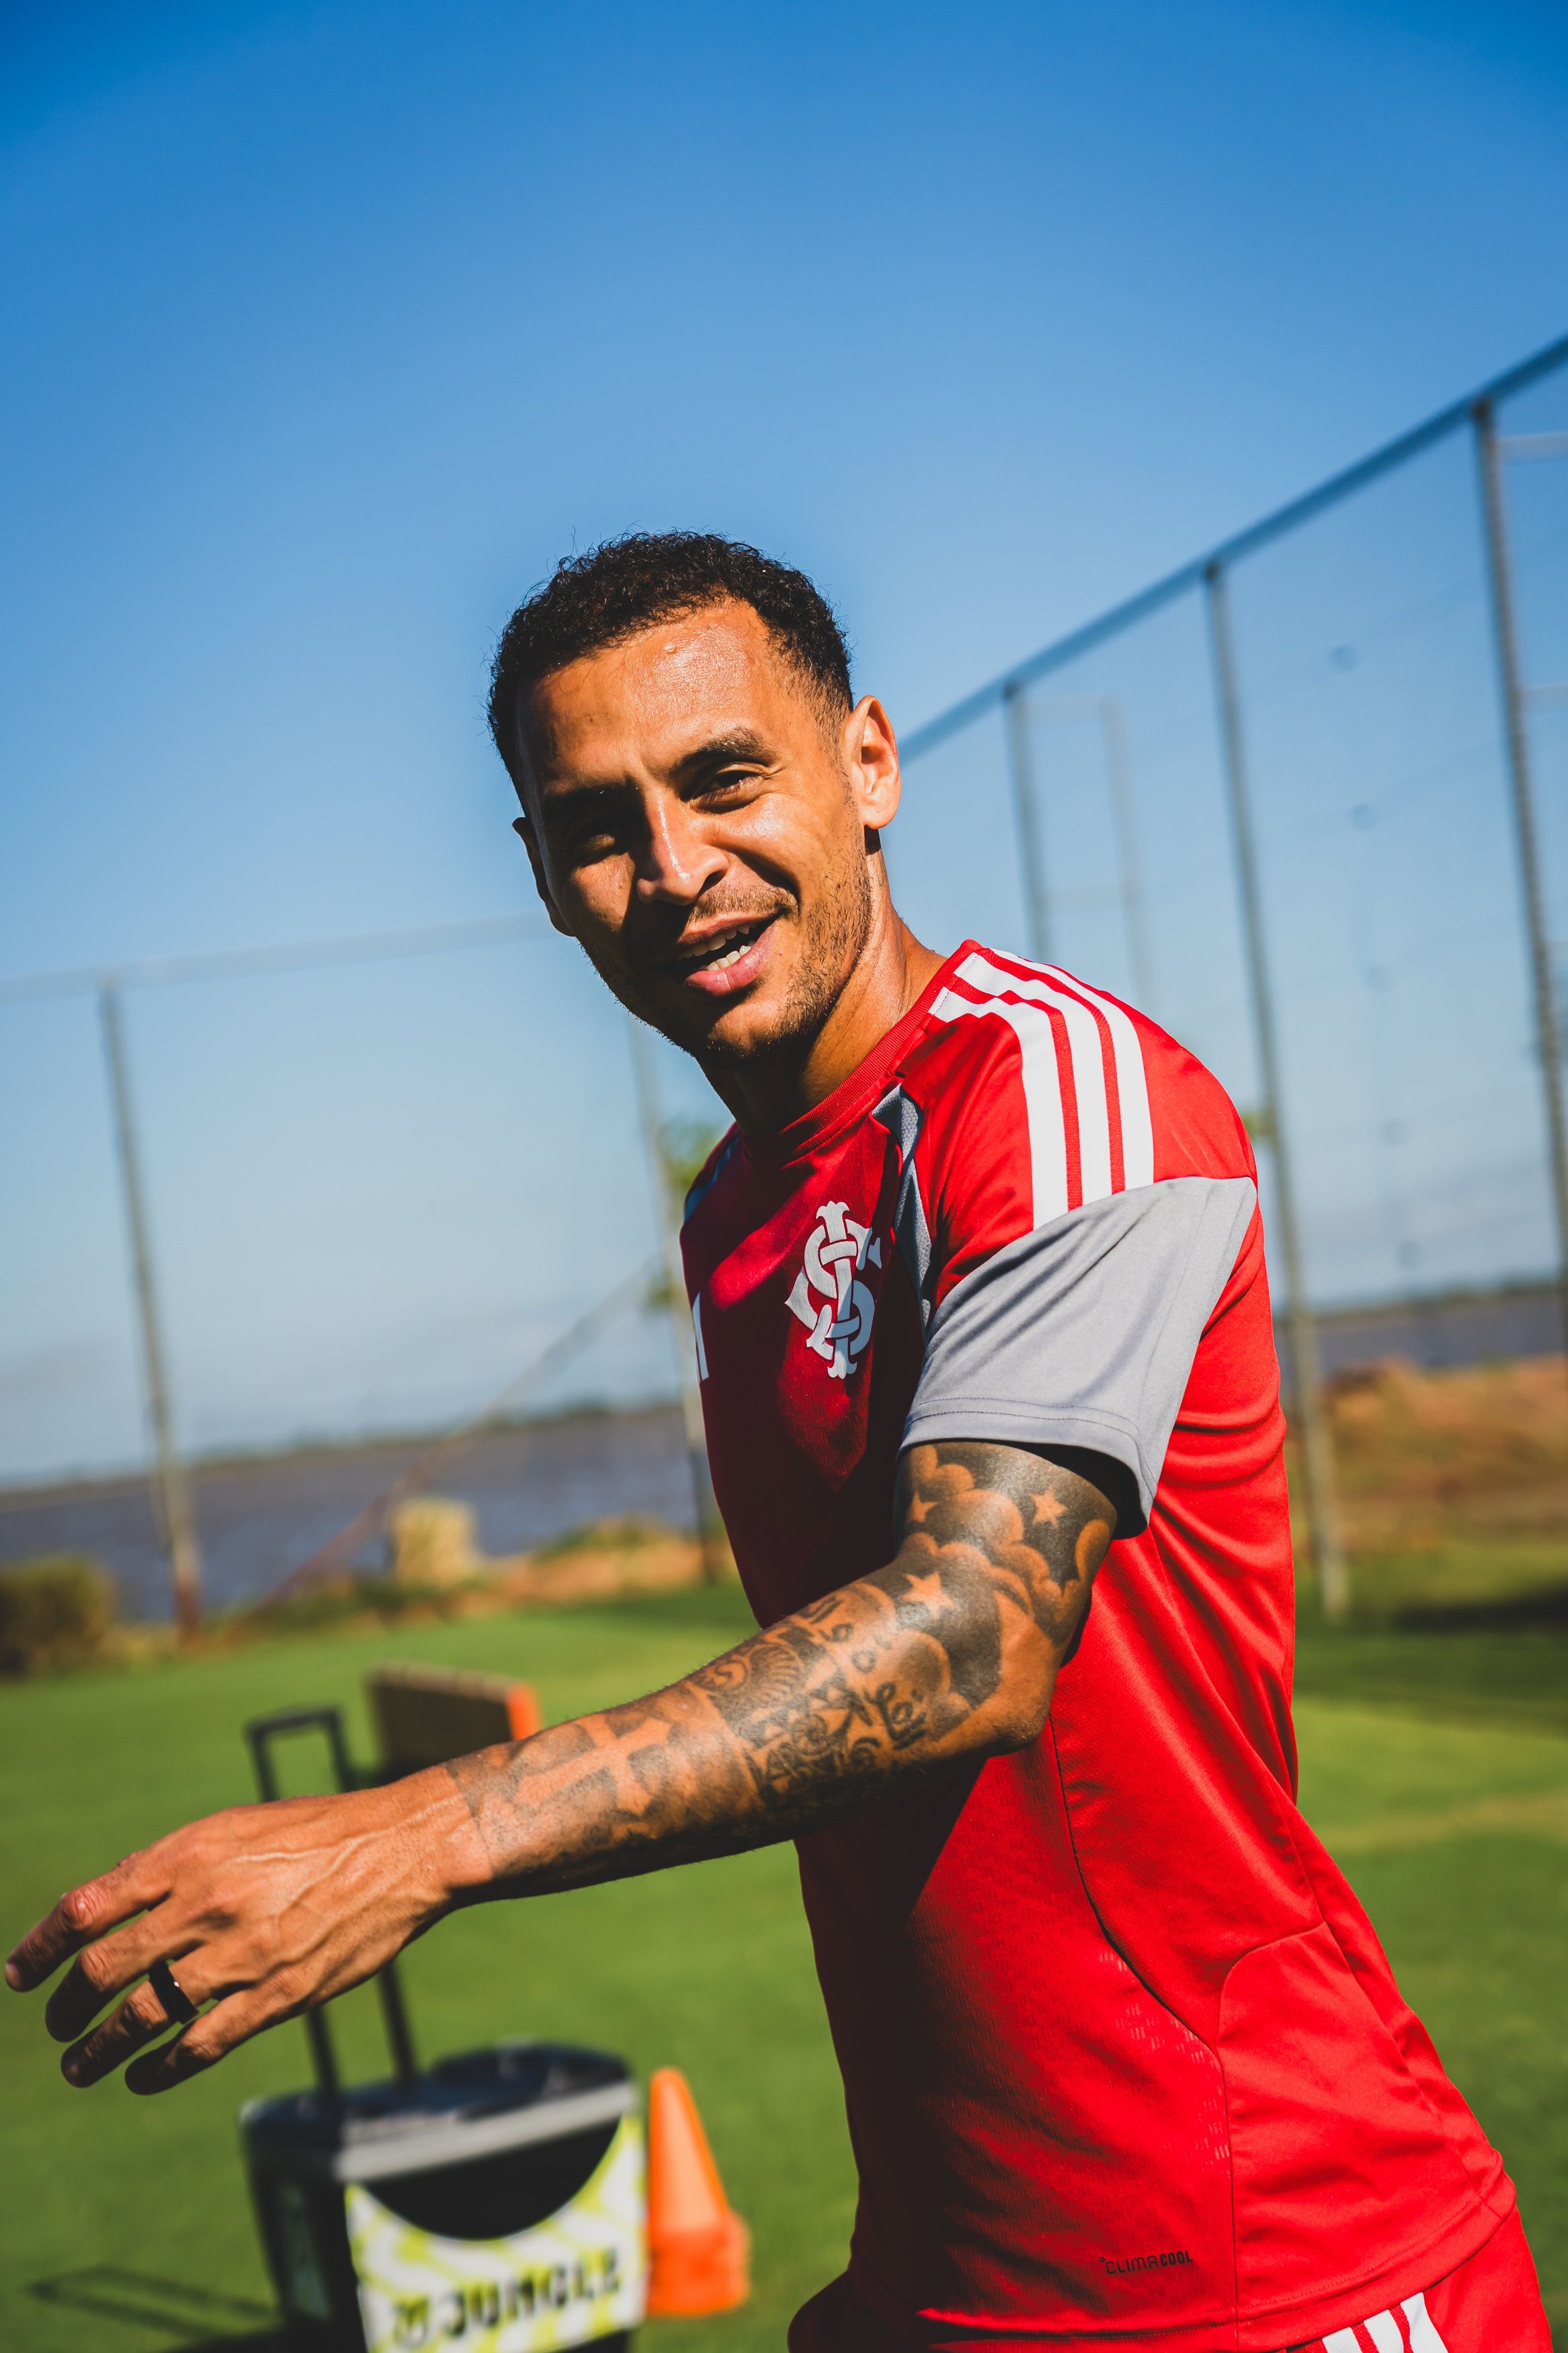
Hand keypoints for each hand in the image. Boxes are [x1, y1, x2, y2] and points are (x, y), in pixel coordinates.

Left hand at [4, 1771, 486, 2093]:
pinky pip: (196, 2047)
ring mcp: (239, 1955)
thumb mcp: (235, 1829)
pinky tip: (143, 2076)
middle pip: (102, 1970)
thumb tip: (107, 1908)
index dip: (42, 1947)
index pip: (87, 1908)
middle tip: (57, 2025)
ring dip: (98, 2051)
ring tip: (81, 2067)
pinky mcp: (274, 1997)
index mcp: (188, 1856)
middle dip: (65, 2008)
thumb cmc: (316, 1834)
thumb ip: (172, 1868)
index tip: (21, 1973)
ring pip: (140, 2018)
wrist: (399, 1851)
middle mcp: (205, 1905)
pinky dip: (157, 2070)